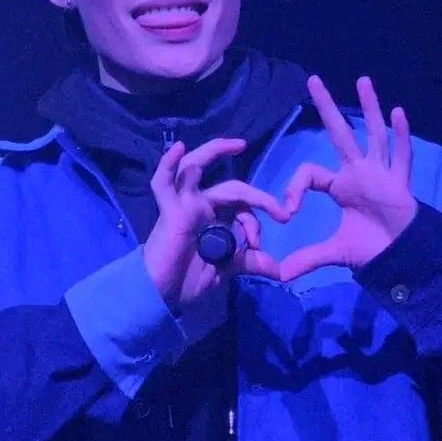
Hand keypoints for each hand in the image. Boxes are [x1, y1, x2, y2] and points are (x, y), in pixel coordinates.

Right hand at [144, 137, 287, 315]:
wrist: (159, 296)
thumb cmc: (186, 281)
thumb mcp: (225, 270)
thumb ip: (248, 263)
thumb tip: (279, 270)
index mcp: (215, 219)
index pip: (242, 207)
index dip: (255, 222)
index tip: (258, 245)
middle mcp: (200, 206)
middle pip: (231, 187)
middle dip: (258, 197)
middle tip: (282, 213)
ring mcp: (183, 204)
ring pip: (197, 168)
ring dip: (215, 152)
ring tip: (238, 145)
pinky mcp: (169, 210)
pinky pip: (164, 183)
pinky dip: (168, 164)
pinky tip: (179, 148)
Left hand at [279, 75, 417, 279]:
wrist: (402, 258)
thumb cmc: (372, 248)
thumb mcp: (335, 251)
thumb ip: (308, 258)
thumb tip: (279, 275)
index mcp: (340, 186)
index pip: (311, 173)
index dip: (295, 187)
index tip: (288, 210)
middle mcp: (359, 172)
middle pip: (340, 133)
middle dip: (326, 107)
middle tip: (312, 80)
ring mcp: (381, 173)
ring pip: (373, 134)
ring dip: (368, 108)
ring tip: (362, 80)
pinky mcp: (400, 182)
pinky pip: (402, 156)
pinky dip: (401, 135)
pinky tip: (398, 113)